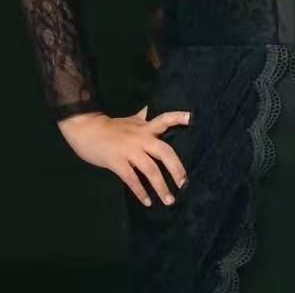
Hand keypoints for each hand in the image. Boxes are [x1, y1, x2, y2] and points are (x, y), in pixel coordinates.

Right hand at [56, 105, 191, 206]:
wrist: (87, 131)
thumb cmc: (112, 126)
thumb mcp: (131, 120)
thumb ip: (144, 117)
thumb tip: (153, 108)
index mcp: (145, 127)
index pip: (164, 119)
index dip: (177, 118)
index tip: (191, 118)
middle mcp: (140, 138)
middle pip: (164, 151)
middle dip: (176, 168)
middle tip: (184, 183)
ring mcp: (129, 150)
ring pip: (150, 169)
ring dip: (161, 187)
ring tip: (169, 200)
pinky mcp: (117, 162)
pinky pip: (132, 179)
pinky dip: (141, 191)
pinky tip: (147, 201)